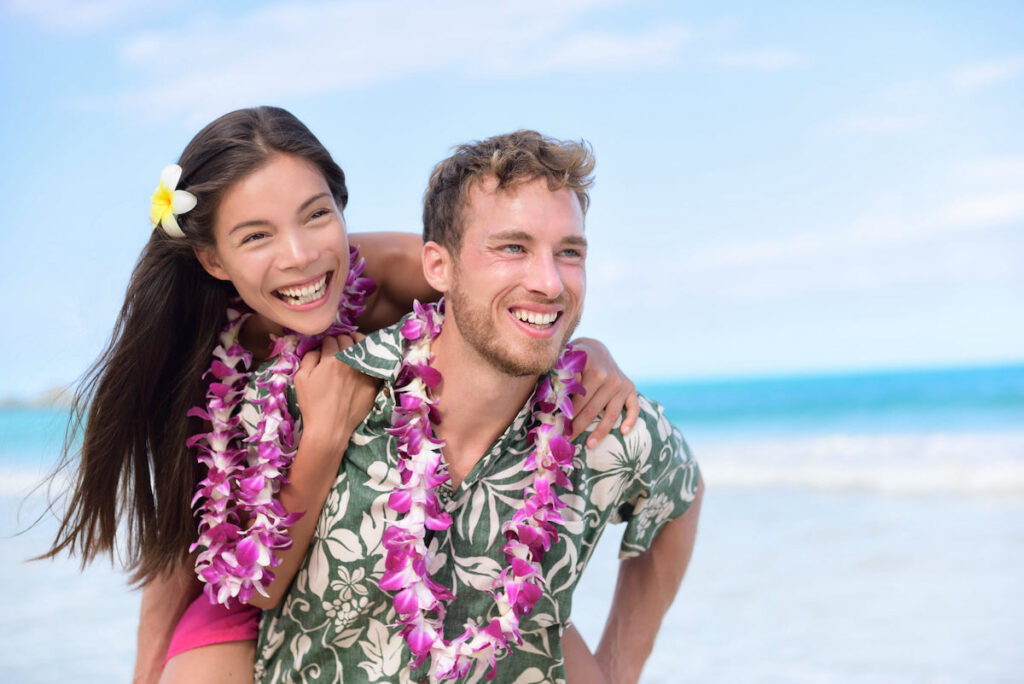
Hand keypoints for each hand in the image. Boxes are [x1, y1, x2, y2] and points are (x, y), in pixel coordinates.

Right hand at [294, 333, 379, 458]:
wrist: (330, 428)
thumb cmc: (312, 404)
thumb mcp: (301, 378)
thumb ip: (309, 357)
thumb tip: (319, 348)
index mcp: (332, 359)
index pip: (330, 339)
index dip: (325, 342)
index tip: (325, 347)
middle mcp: (350, 361)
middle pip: (347, 339)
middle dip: (340, 340)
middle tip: (337, 347)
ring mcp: (364, 371)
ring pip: (364, 345)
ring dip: (356, 343)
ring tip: (352, 346)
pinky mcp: (374, 382)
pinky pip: (374, 362)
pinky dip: (369, 357)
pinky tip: (364, 360)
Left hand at [568, 337, 638, 447]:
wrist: (595, 350)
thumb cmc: (575, 360)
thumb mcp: (567, 361)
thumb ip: (562, 376)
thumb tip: (558, 398)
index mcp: (593, 370)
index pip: (579, 400)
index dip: (567, 416)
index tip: (558, 429)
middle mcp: (611, 378)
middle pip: (592, 410)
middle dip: (577, 427)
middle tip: (566, 440)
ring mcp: (622, 384)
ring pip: (610, 414)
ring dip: (600, 432)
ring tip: (590, 445)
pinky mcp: (631, 389)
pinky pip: (634, 408)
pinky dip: (630, 420)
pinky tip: (623, 432)